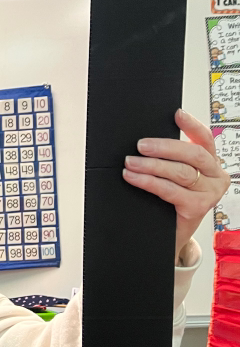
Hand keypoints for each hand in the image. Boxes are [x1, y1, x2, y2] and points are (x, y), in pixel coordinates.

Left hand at [123, 109, 229, 260]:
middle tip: (140, 145)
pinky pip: (172, 191)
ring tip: (130, 162)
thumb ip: (169, 160)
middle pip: (193, 154)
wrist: (172, 233)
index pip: (204, 138)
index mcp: (211, 163)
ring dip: (152, 166)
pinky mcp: (199, 207)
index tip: (177, 113)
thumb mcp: (174, 176)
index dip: (191, 125)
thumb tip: (144, 143)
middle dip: (164, 147)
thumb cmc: (171, 200)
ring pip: (181, 172)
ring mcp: (210, 193)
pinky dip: (150, 183)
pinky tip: (134, 178)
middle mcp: (216, 176)